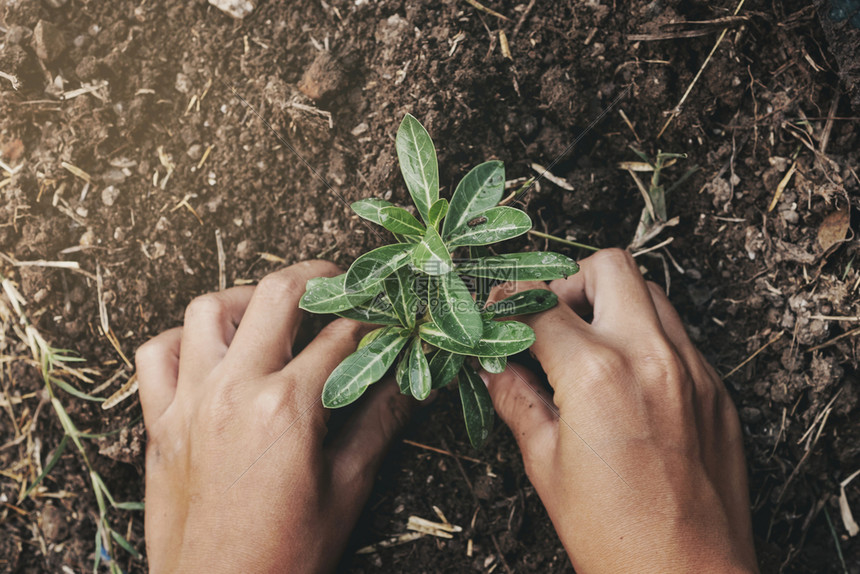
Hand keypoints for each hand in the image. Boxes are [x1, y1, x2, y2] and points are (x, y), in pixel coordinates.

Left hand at [136, 261, 414, 572]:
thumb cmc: (286, 554)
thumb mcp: (348, 487)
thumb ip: (380, 422)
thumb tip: (414, 381)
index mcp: (286, 408)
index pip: (341, 338)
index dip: (372, 321)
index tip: (385, 318)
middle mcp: (233, 391)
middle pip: (277, 296)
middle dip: (317, 278)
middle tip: (339, 282)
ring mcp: (189, 402)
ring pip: (208, 310)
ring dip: (246, 298)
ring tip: (273, 309)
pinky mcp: (161, 422)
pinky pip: (157, 355)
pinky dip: (182, 338)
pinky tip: (210, 348)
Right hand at [482, 249, 757, 572]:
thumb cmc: (613, 535)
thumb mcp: (545, 463)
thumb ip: (515, 399)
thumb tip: (493, 366)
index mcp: (597, 374)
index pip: (539, 305)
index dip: (507, 303)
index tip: (497, 312)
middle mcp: (651, 356)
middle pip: (608, 266)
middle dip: (569, 282)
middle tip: (550, 320)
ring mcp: (693, 370)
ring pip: (652, 293)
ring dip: (613, 304)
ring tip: (587, 346)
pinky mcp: (717, 390)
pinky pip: (679, 336)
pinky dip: (646, 339)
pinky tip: (626, 381)